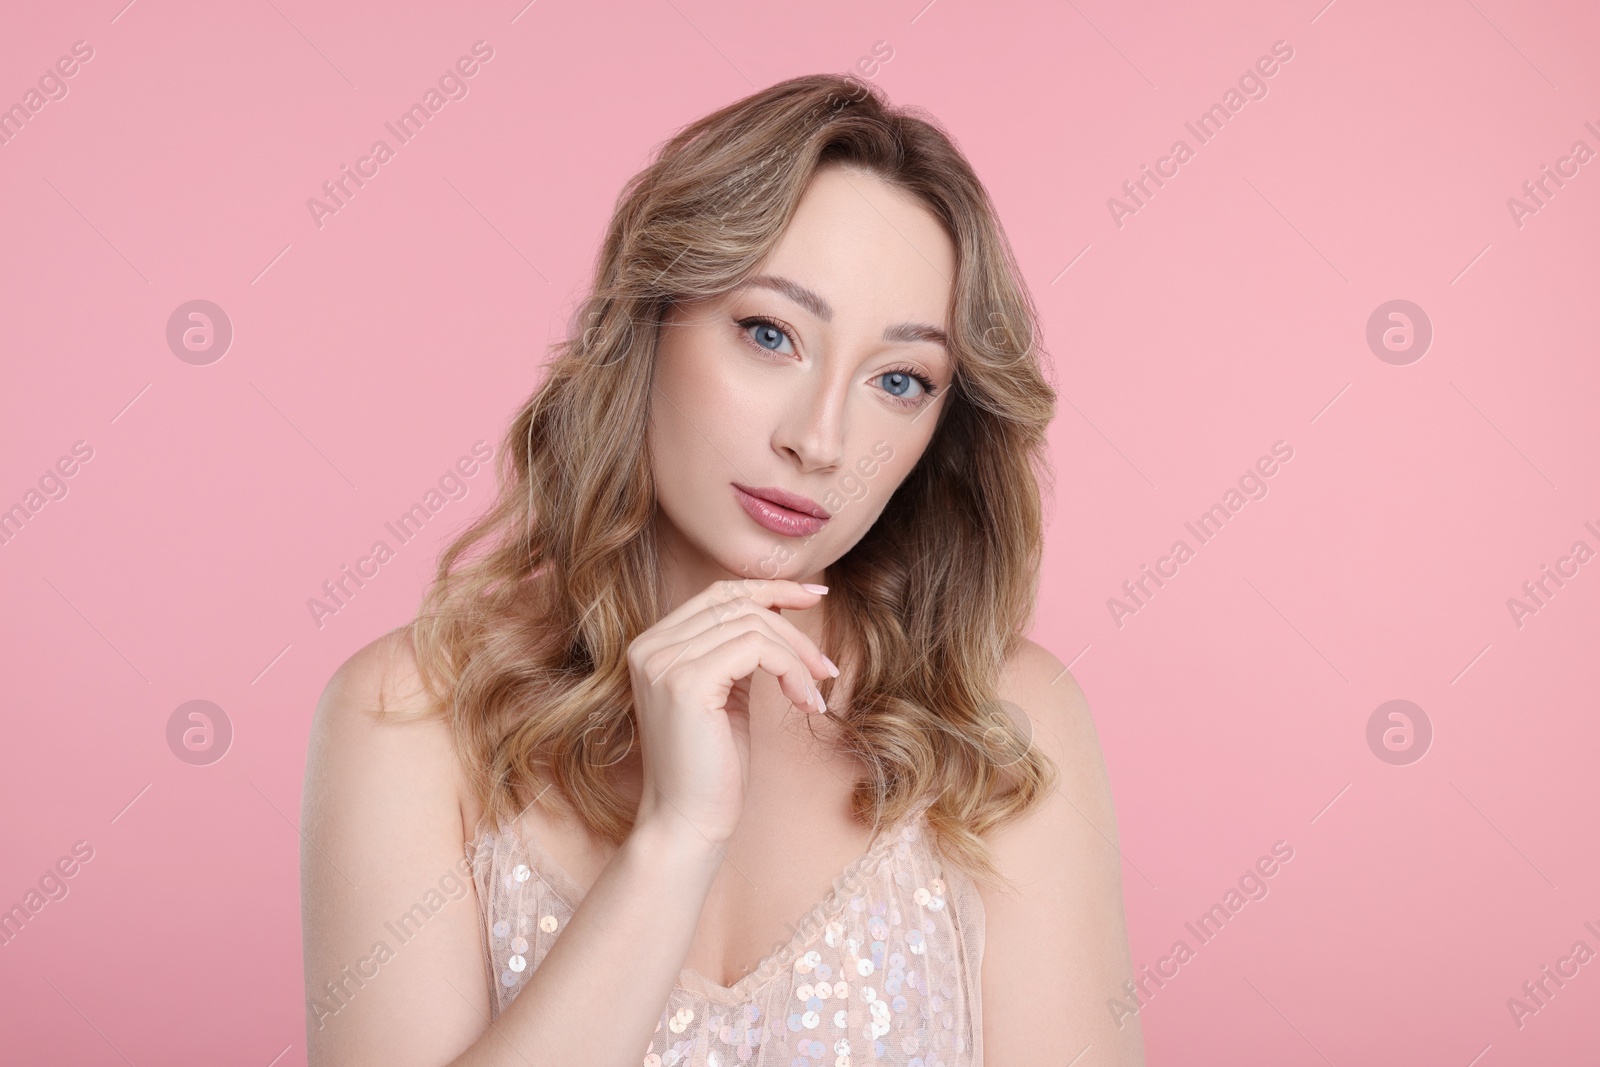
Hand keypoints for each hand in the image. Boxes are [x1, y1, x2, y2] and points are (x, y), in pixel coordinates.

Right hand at [625, 578, 837, 847]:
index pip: (718, 594)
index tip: (814, 596)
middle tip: (826, 665)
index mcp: (654, 646)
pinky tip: (805, 702)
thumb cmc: (713, 768)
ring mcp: (664, 662)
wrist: (687, 824)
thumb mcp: (727, 695)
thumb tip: (778, 611)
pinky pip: (757, 648)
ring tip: (815, 693)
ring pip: (753, 624)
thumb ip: (738, 652)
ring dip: (797, 656)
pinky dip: (791, 670)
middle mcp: (651, 647)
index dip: (769, 589)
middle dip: (792, 625)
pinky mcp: (687, 683)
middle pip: (737, 603)